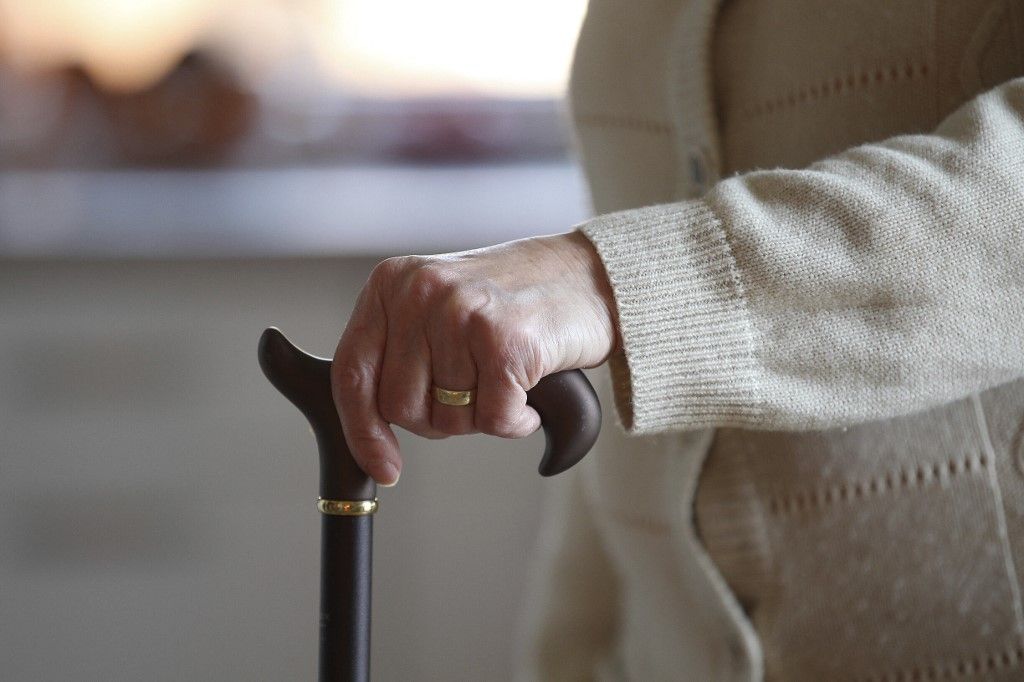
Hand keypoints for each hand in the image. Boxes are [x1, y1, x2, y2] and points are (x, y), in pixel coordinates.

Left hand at [331, 231, 617, 485]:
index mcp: (392, 283)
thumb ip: (401, 352)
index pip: (353, 372)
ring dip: (483, 416)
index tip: (385, 467)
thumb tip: (370, 433)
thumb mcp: (439, 308)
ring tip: (506, 378)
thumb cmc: (515, 301)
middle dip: (439, 419)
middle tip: (474, 393)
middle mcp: (420, 292)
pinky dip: (516, 421)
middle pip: (400, 406)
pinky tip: (529, 390)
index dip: (363, 431)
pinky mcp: (505, 341)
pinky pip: (494, 420)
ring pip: (449, 418)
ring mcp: (462, 313)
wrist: (590, 277)